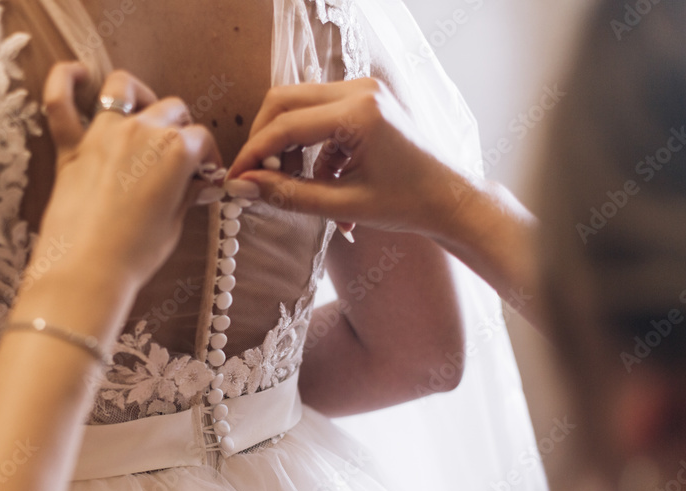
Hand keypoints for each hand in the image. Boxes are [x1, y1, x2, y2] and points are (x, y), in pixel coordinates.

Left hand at [31, 63, 220, 292]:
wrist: (88, 272)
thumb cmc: (134, 255)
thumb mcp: (173, 224)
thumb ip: (185, 194)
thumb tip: (200, 185)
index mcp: (176, 151)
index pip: (201, 140)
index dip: (207, 158)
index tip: (205, 175)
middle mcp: (142, 132)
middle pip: (171, 109)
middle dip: (180, 126)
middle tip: (178, 151)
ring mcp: (104, 134)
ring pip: (124, 88)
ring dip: (138, 95)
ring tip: (141, 110)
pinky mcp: (71, 147)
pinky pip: (59, 101)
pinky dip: (66, 81)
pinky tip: (78, 75)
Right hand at [226, 78, 473, 240]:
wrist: (450, 200)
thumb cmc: (407, 205)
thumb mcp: (342, 206)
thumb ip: (288, 195)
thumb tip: (244, 188)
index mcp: (359, 112)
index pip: (285, 126)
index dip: (253, 155)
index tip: (235, 180)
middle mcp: (360, 89)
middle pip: (284, 101)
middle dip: (264, 141)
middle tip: (256, 178)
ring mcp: (364, 90)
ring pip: (299, 106)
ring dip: (288, 146)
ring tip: (296, 186)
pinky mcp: (366, 100)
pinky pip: (320, 117)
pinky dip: (312, 149)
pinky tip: (324, 182)